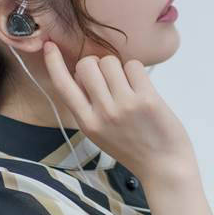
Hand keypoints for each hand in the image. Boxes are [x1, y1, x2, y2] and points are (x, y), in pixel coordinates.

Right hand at [41, 41, 196, 182]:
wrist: (164, 168)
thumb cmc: (134, 149)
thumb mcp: (100, 134)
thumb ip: (89, 107)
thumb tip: (85, 74)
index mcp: (87, 123)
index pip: (63, 86)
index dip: (53, 63)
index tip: (49, 46)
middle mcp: (102, 113)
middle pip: (87, 65)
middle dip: (96, 65)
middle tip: (109, 78)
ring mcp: (124, 105)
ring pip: (110, 62)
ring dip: (118, 68)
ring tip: (128, 86)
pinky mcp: (146, 99)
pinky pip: (133, 66)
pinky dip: (137, 73)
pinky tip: (142, 89)